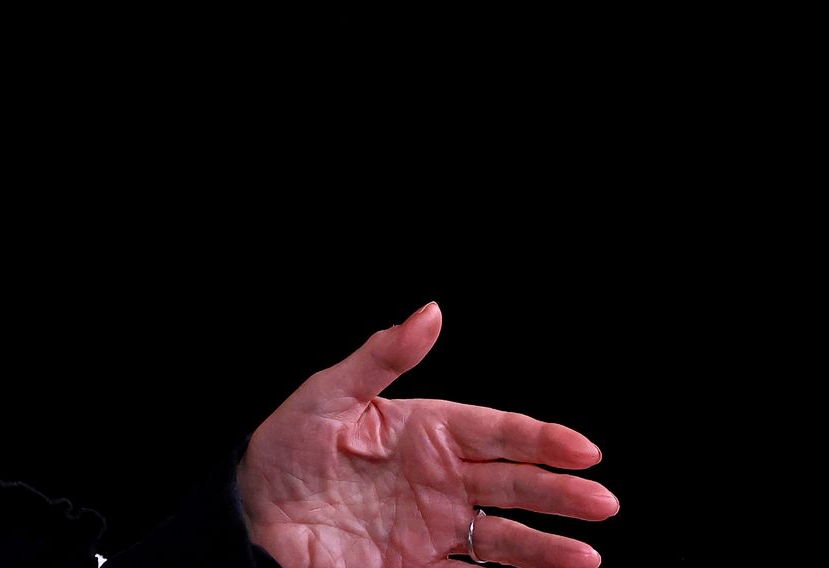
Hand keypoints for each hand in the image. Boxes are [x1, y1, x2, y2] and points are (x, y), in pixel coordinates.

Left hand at [236, 303, 616, 567]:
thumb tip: (430, 312)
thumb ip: (383, 356)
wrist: (251, 515)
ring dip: (547, 545)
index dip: (541, 439)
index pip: (496, 432)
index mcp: (424, 430)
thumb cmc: (284, 448)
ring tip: (587, 557)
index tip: (583, 450)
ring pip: (504, 535)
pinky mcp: (417, 564)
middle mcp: (439, 477)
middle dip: (560, 492)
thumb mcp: (328, 395)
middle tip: (603, 502)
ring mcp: (432, 524)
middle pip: (513, 484)